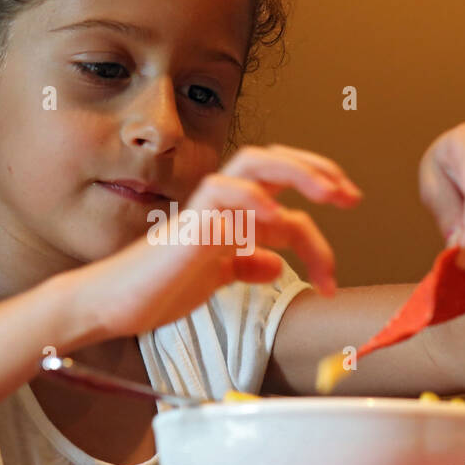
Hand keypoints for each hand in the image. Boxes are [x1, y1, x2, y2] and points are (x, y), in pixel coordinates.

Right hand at [70, 144, 361, 339]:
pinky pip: (222, 198)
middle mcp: (220, 205)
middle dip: (316, 169)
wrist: (114, 304)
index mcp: (230, 214)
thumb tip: (276, 263)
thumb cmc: (156, 288)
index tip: (350, 200)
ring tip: (329, 196)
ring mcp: (204, 212)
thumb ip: (243, 264)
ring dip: (296, 175)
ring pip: (252, 167)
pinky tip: (275, 217)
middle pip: (271, 161)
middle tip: (349, 193)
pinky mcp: (188, 228)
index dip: (318, 184)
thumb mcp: (213, 278)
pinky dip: (252, 201)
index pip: (280, 183)